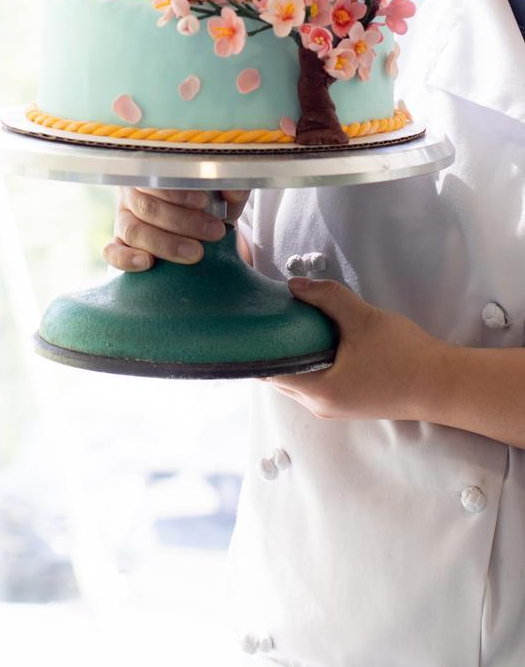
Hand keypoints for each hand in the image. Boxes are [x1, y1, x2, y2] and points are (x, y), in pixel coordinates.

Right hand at [104, 187, 250, 271]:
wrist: (202, 225)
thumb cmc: (210, 201)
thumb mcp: (223, 189)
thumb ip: (230, 184)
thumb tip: (233, 192)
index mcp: (152, 170)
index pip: (156, 177)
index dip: (178, 192)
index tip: (205, 203)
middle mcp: (132, 193)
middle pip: (147, 207)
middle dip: (183, 222)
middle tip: (215, 233)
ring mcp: (123, 219)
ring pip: (133, 230)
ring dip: (165, 243)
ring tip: (196, 253)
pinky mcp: (120, 245)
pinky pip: (112, 252)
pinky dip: (125, 259)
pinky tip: (148, 263)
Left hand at [262, 277, 446, 421]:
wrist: (443, 384)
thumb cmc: (404, 356)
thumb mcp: (362, 319)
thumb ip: (326, 297)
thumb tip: (293, 285)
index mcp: (319, 392)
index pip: (268, 371)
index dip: (256, 346)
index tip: (250, 321)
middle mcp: (320, 406)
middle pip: (280, 375)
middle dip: (272, 346)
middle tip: (267, 314)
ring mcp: (334, 406)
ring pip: (298, 377)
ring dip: (292, 353)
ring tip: (290, 320)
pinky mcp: (347, 401)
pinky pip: (315, 380)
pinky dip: (309, 359)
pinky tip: (315, 336)